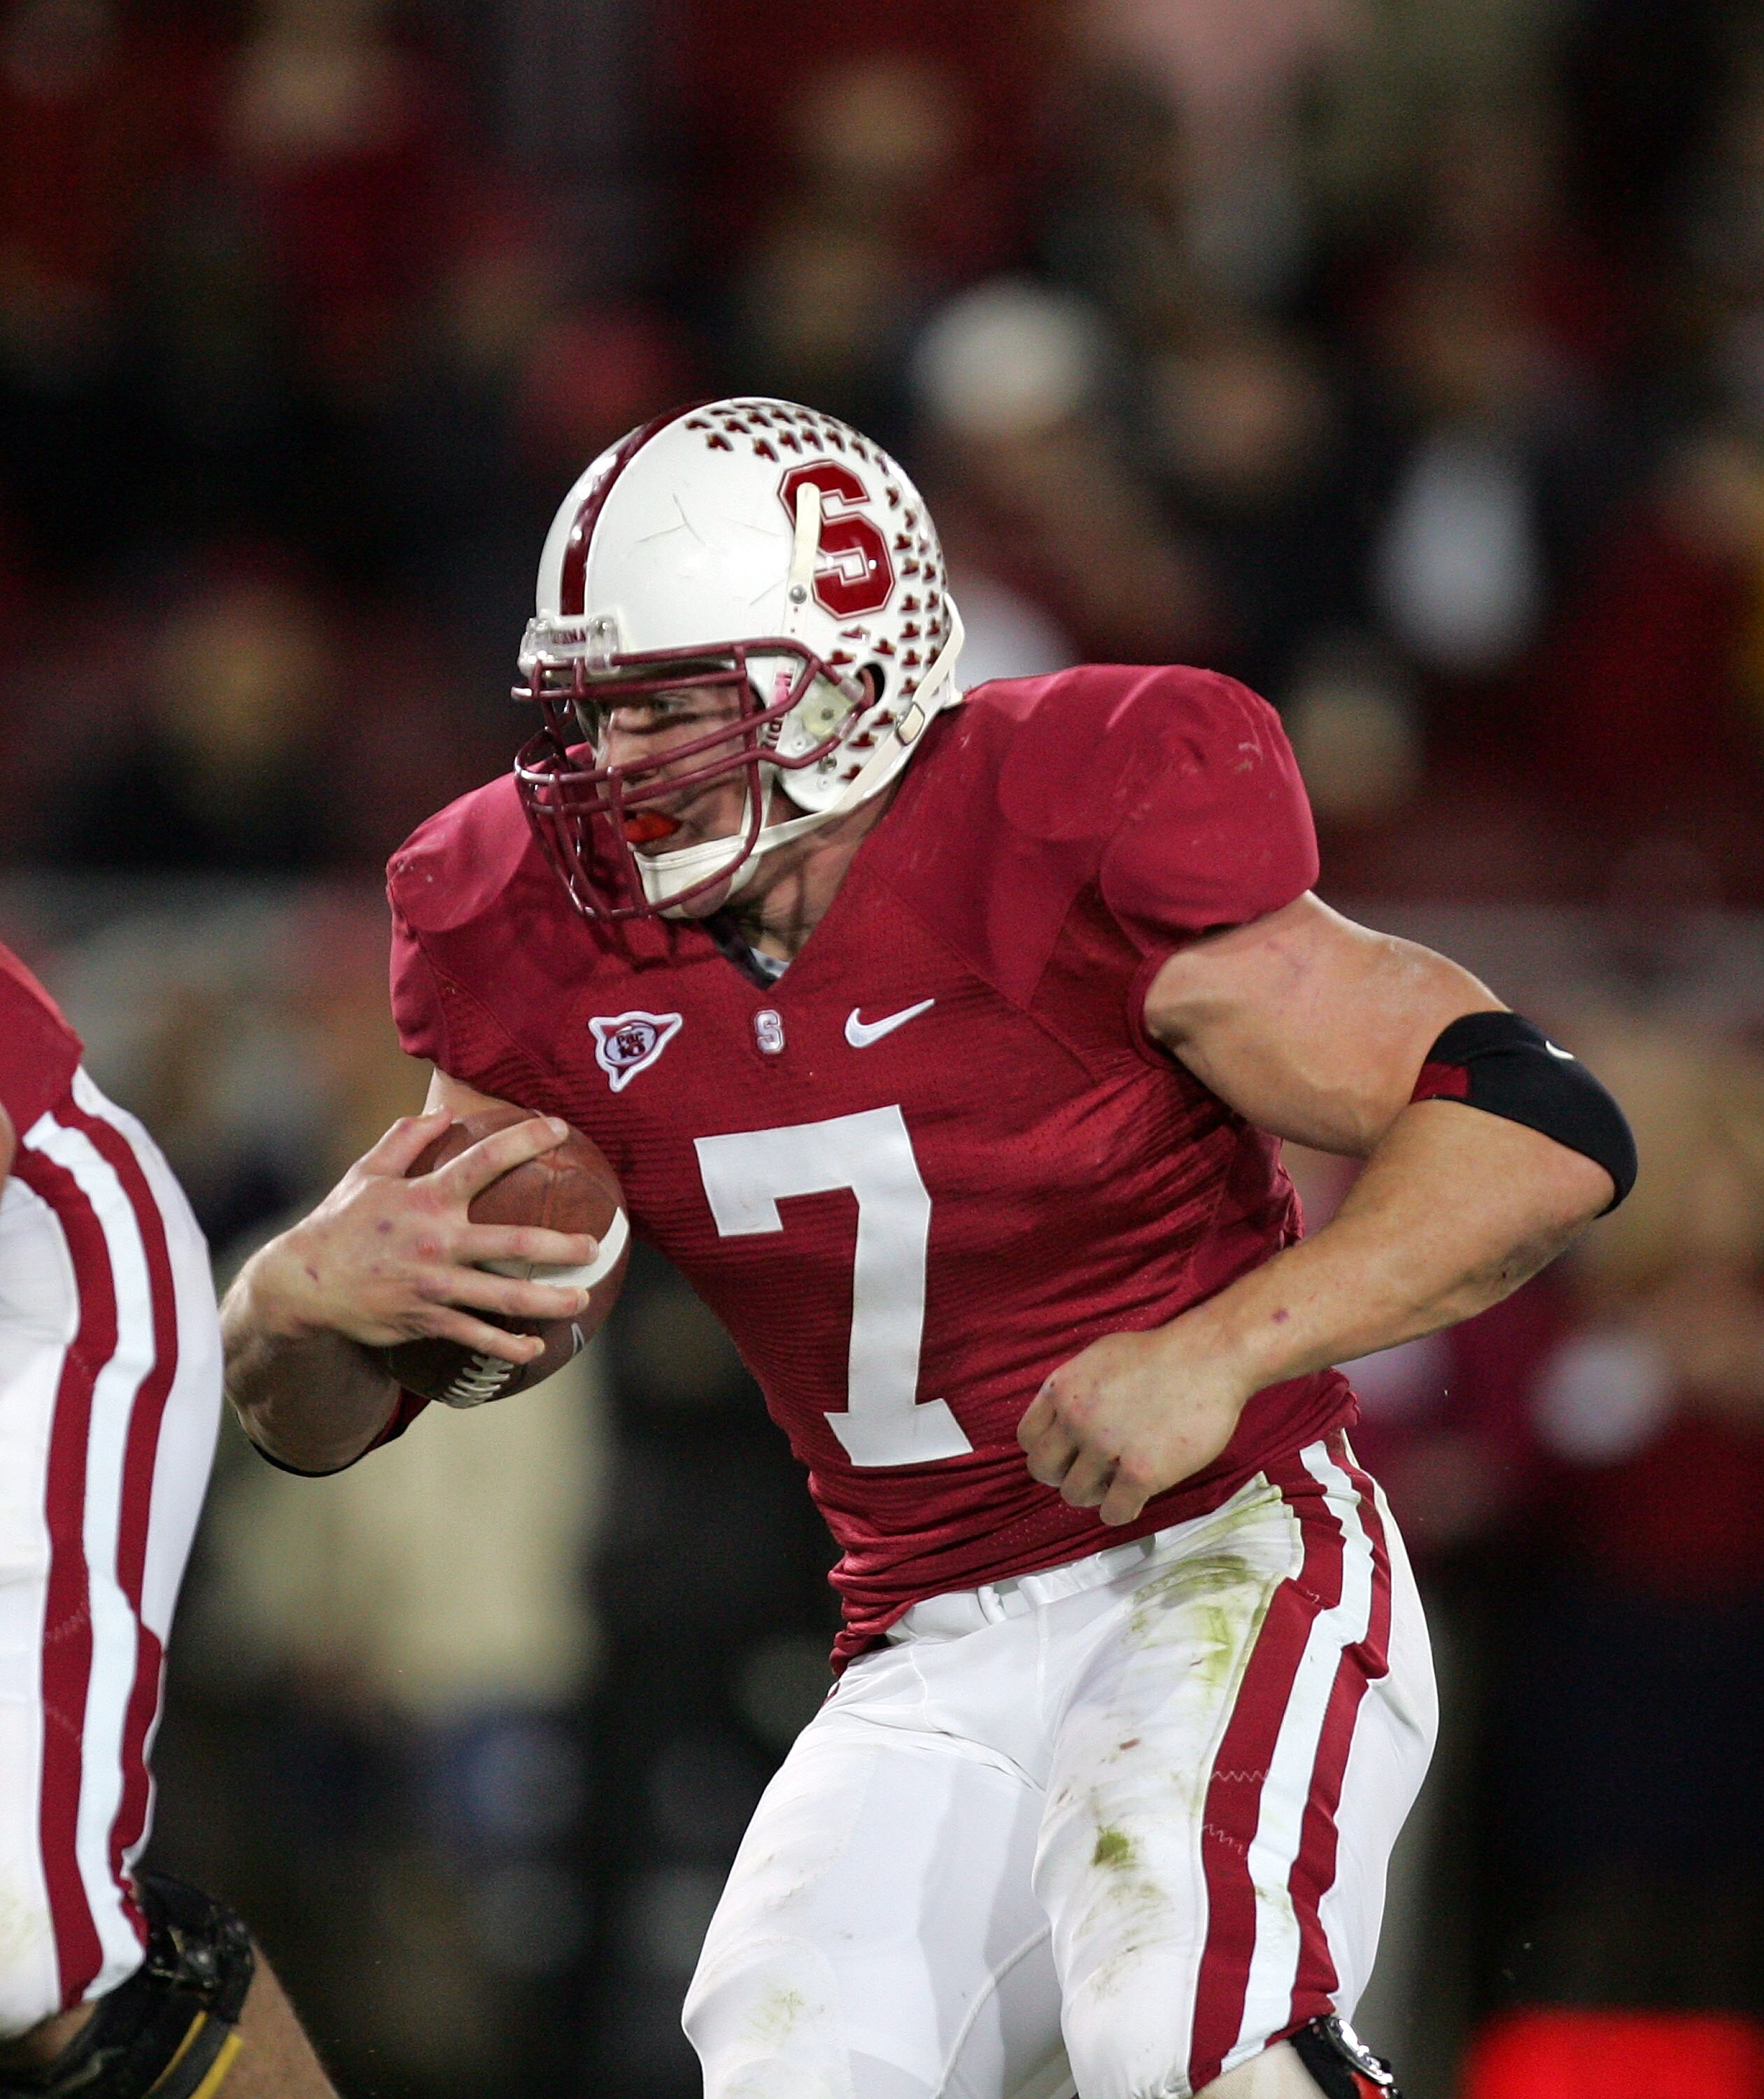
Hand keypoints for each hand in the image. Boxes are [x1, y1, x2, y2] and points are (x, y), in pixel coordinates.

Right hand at [248, 1110, 600, 1366]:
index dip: (526, 1141)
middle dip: (561, 1246)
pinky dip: (508, 1345)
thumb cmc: (340, 1223)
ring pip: (504, 1298)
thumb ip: (406, 1139)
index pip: (485, 1161)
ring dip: (549, 1301)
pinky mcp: (425, 1320)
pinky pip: (476, 1337)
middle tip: (595, 1245)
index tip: (560, 1130)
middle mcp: (436, 1241)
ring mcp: (433, 1286)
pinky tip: (536, 1347)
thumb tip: (444, 1111)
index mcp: (426, 1197)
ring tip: (582, 1299)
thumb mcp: (367, 1173)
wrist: (301, 1285)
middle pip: (513, 1243)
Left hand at [1016, 1320, 1252, 1526]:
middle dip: (1064, 1475)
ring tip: (1117, 1482)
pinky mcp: (1140, 1474)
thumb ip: (1073, 1390)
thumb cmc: (1159, 1355)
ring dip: (1094, 1493)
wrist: (1208, 1358)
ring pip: (1074, 1495)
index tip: (1068, 1452)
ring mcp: (1105, 1448)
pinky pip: (1113, 1513)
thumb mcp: (1097, 1358)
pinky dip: (1121, 1510)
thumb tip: (1059, 1418)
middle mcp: (1075, 1419)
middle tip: (1090, 1472)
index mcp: (1062, 1389)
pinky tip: (1135, 1496)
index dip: (1048, 1449)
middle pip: (1043, 1470)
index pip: (1027, 1439)